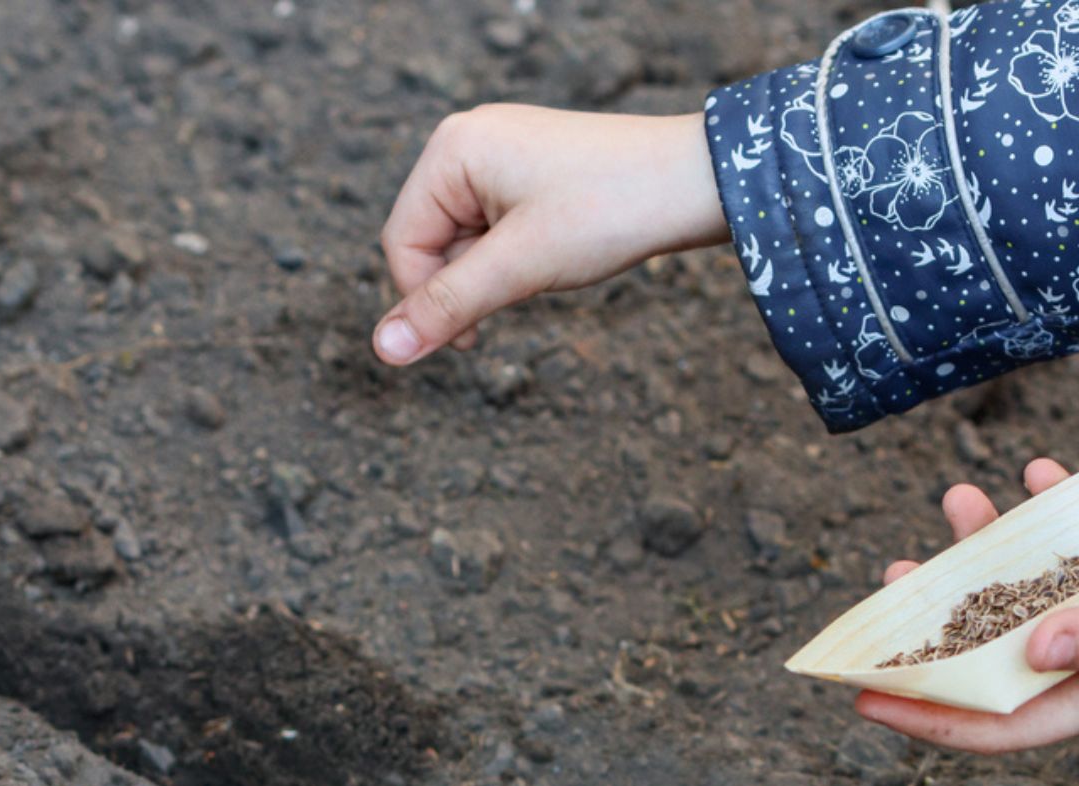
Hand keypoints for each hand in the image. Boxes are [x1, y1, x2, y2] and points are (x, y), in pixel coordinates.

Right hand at [373, 105, 727, 365]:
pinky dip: (515, 256)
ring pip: (465, 241)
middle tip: (523, 293)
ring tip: (550, 265)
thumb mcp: (520, 266)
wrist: (696, 182)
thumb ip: (447, 306)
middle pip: (429, 240)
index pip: (402, 242)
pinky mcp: (528, 172)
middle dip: (466, 282)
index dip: (425, 299)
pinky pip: (495, 229)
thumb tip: (382, 351)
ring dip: (495, 273)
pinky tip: (557, 254)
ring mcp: (500, 154)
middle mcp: (467, 141)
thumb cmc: (608, 211)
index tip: (469, 340)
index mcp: (451, 149)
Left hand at [855, 458, 1078, 752]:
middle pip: (984, 644)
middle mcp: (1071, 661)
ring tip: (960, 497)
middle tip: (897, 573)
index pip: (985, 720)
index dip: (922, 713)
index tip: (861, 694)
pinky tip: (1043, 469)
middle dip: (934, 613)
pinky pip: (1074, 539)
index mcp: (1075, 699)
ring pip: (1019, 582)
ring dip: (987, 542)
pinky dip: (1058, 502)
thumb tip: (1035, 645)